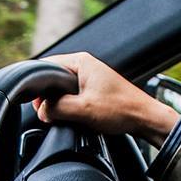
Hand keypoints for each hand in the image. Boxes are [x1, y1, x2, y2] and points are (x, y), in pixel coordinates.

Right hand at [32, 52, 179, 146]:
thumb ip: (56, 108)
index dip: (37, 86)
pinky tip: (73, 118)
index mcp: (81, 61)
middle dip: (47, 98)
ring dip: (59, 104)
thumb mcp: (83, 109)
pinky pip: (72, 97)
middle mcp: (84, 65)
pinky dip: (68, 107)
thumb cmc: (121, 110)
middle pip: (52, 79)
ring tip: (62, 117)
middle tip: (48, 114)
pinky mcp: (94, 90)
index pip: (45, 66)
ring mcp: (90, 78)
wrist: (145, 119)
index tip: (35, 103)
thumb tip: (41, 111)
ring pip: (62, 90)